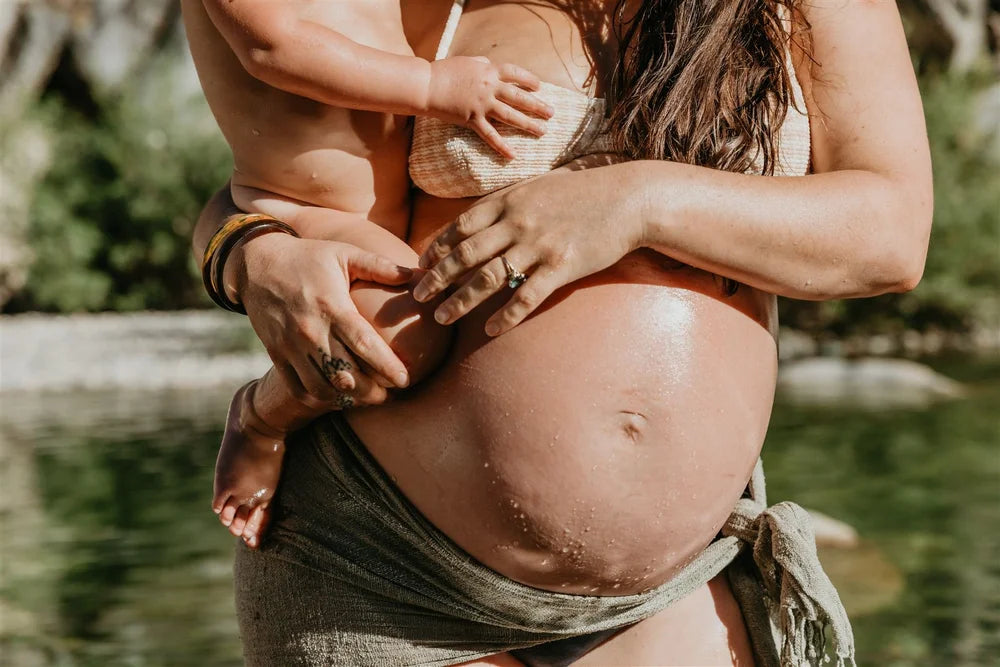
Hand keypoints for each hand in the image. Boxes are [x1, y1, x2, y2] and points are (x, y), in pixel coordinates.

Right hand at [236, 233, 412, 406]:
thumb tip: (414, 275)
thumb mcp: (344, 253)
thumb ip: (379, 266)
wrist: (255, 264)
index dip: (387, 366)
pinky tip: (339, 396)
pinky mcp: (276, 355)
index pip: (364, 344)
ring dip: (348, 399)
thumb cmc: (308, 257)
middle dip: (371, 392)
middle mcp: (310, 331)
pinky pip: (299, 388)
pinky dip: (320, 399)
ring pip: (322, 388)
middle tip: (390, 393)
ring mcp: (290, 346)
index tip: (405, 380)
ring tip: (367, 397)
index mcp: (331, 306)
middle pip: (345, 375)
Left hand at [412, 161, 645, 335]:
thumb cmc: (582, 193)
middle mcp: (518, 222)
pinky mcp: (563, 266)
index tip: (421, 265)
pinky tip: (489, 329)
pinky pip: (527, 297)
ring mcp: (540, 245)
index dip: (437, 248)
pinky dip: (505, 316)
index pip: (460, 227)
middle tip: (417, 297)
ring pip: (489, 279)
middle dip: (437, 278)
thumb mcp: (538, 187)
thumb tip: (477, 220)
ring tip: (442, 318)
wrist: (628, 199)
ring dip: (460, 301)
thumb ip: (507, 203)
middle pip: (466, 254)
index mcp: (509, 201)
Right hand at [427, 56, 553, 157]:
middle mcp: (489, 87)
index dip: (529, 80)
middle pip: (519, 97)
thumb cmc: (445, 72)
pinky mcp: (472, 120)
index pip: (515, 74)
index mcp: (489, 71)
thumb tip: (491, 66)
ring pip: (510, 116)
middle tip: (552, 113)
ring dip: (528, 124)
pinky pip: (490, 136)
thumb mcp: (467, 62)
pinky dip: (502, 146)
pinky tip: (514, 155)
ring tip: (542, 131)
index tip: (539, 87)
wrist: (426, 85)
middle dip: (537, 105)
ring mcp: (481, 105)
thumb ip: (482, 64)